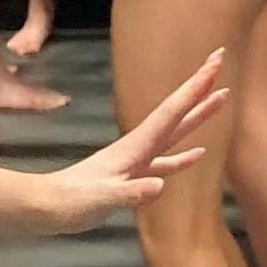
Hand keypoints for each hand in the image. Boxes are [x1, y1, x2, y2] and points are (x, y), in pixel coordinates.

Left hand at [25, 51, 225, 228]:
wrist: (47, 206)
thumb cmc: (72, 202)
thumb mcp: (103, 200)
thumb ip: (131, 192)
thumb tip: (161, 185)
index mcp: (137, 146)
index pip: (173, 110)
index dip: (196, 87)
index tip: (216, 60)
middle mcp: (140, 146)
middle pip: (176, 111)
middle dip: (199, 87)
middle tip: (219, 60)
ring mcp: (137, 160)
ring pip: (175, 133)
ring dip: (197, 116)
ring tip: (220, 98)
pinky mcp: (134, 177)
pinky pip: (166, 162)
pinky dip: (183, 156)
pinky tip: (198, 154)